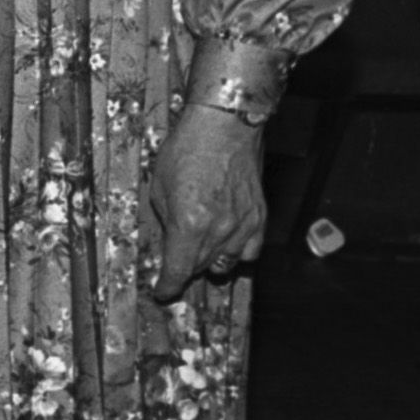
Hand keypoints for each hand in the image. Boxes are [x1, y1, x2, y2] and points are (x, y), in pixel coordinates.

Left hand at [145, 105, 265, 301]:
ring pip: (227, 263)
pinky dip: (237, 253)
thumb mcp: (159, 187)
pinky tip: (226, 245)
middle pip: (201, 268)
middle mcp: (219, 231)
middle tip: (175, 263)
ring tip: (199, 251)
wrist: (225, 127)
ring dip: (210, 262)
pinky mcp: (261, 217)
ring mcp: (244, 225)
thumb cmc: (185, 150)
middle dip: (185, 269)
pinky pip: (251, 250)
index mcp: (190, 224)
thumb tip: (171, 244)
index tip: (162, 292)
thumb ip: (167, 221)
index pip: (179, 271)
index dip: (168, 286)